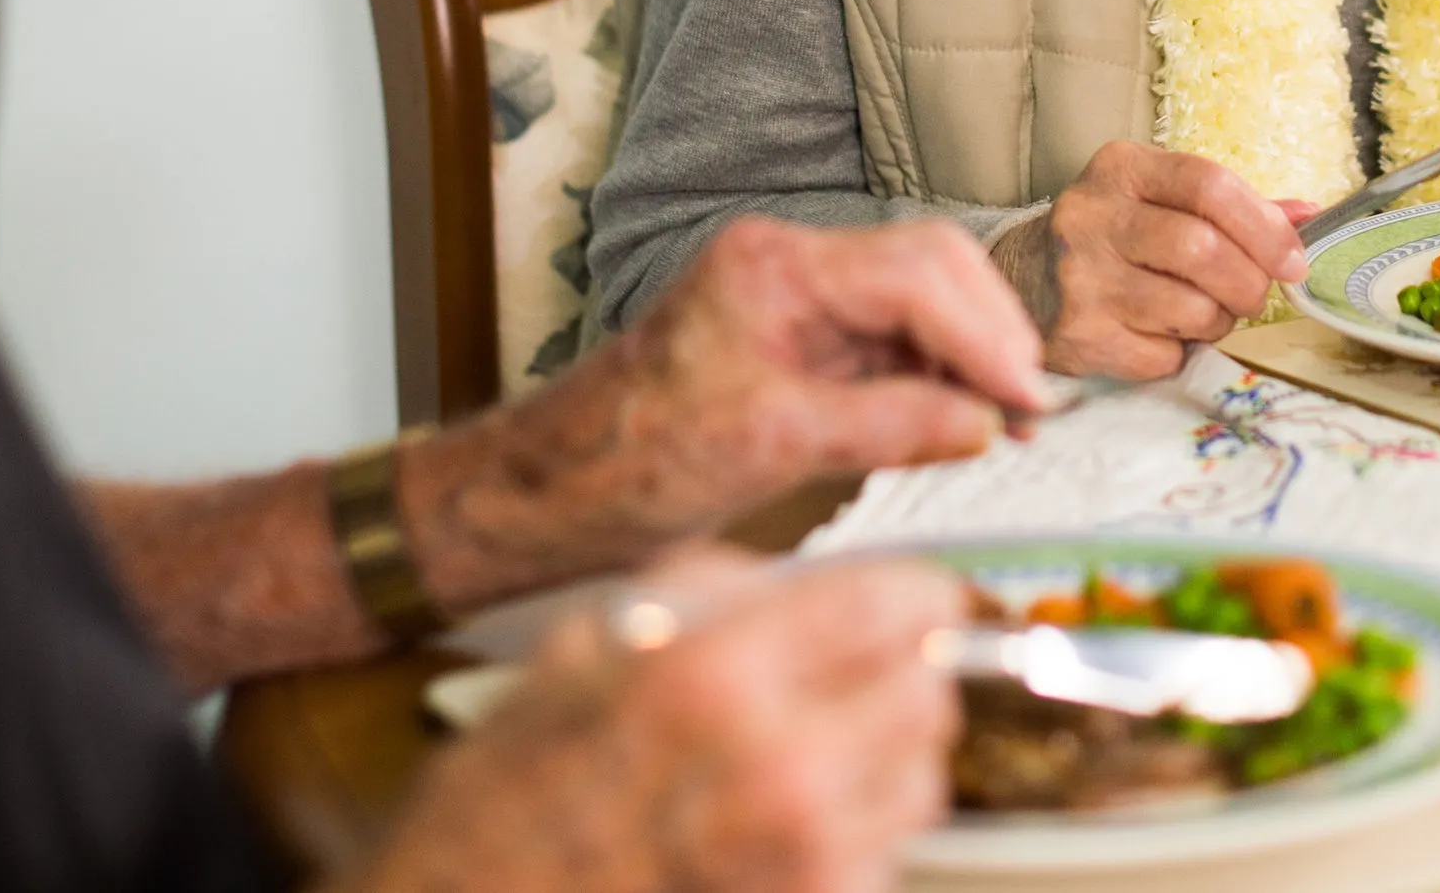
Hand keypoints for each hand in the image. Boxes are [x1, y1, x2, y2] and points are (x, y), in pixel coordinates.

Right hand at [370, 546, 961, 892]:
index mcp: (716, 675)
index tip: (905, 598)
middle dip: (896, 674)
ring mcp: (803, 859)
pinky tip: (784, 826)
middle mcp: (776, 768)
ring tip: (811, 756)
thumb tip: (814, 580)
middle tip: (851, 676)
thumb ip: (717, 593)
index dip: (909, 594)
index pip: (900, 605)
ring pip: (923, 777)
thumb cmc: (510, 798)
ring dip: (883, 758)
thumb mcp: (590, 640)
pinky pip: (886, 855)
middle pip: (929, 690)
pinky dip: (855, 834)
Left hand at [407, 216, 1045, 606]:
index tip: (1028, 400)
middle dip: (990, 331)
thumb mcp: (773, 446)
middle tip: (1033, 407)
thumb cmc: (634, 460)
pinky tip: (964, 418)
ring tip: (1010, 420)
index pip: (915, 272)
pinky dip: (934, 373)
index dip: (986, 336)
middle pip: (929, 265)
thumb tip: (986, 424)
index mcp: (774, 265)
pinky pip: (890, 336)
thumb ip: (889, 426)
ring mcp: (794, 296)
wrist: (557, 487)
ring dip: (969, 354)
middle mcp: (788, 262)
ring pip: (918, 299)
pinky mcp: (798, 336)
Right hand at [994, 140, 1306, 379]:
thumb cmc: (1112, 237)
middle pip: (1203, 249)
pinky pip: (1163, 355)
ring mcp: (1080, 278)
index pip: (1209, 185)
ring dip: (1216, 321)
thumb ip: (1232, 208)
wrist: (1019, 282)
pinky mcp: (1078, 335)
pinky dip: (1178, 353)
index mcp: (1121, 168)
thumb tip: (1312, 215)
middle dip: (1248, 282)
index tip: (1294, 261)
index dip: (1266, 227)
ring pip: (1191, 308)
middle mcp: (1092, 216)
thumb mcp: (1158, 200)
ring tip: (1201, 315)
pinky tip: (1158, 336)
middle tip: (1251, 297)